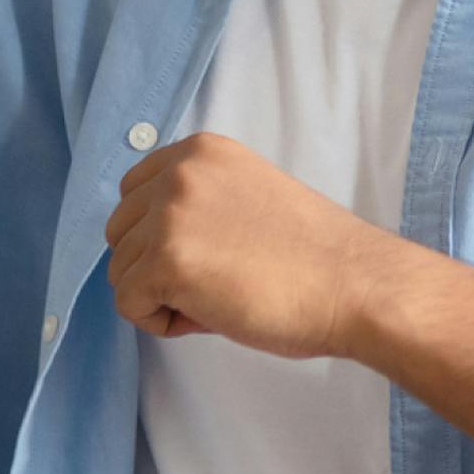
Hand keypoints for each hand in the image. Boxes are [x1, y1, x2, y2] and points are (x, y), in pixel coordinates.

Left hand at [105, 133, 382, 357]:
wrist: (353, 285)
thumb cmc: (314, 256)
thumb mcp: (247, 197)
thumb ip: (199, 204)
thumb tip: (149, 245)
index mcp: (201, 151)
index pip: (134, 192)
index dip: (159, 234)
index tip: (205, 253)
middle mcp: (179, 173)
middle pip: (120, 232)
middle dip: (154, 266)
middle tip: (214, 282)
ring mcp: (169, 215)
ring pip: (121, 272)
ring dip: (160, 296)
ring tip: (218, 299)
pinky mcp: (166, 261)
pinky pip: (129, 305)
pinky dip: (160, 322)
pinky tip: (210, 316)